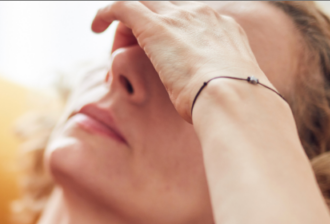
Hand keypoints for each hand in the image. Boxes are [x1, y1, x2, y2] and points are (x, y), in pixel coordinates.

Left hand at [92, 1, 269, 123]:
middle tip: (131, 47)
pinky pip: (122, 6)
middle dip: (148, 23)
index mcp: (224, 29)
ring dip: (126, 21)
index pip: (190, 19)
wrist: (233, 97)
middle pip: (165, 7)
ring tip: (112, 41)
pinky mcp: (154, 27)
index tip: (162, 55)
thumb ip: (220, 89)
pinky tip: (95, 28)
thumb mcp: (232, 94)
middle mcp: (202, 15)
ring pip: (143, 3)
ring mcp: (179, 18)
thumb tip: (213, 105)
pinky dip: (106, 12)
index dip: (171, 33)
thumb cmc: (234, 107)